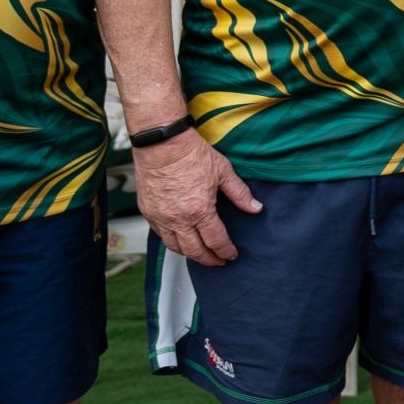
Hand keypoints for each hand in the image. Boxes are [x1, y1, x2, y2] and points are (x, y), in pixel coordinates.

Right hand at [132, 129, 260, 265]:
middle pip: (194, 251)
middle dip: (209, 259)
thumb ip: (240, 193)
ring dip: (189, 254)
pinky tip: (181, 240)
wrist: (162, 142)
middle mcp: (178, 219)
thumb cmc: (191, 154)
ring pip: (175, 247)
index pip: (215, 241)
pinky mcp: (147, 212)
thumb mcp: (223, 171)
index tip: (231, 255)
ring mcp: (160, 217)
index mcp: (199, 210)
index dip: (226, 251)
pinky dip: (172, 242)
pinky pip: (160, 235)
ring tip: (201, 254)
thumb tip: (256, 208)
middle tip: (218, 261)